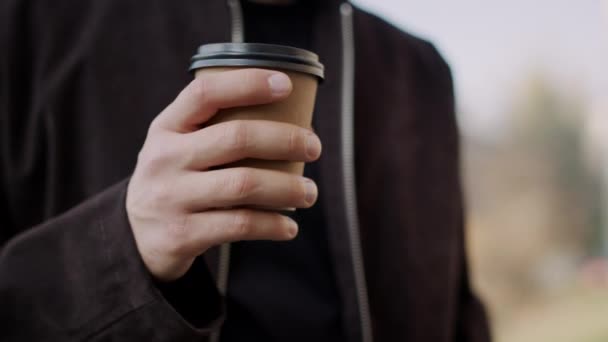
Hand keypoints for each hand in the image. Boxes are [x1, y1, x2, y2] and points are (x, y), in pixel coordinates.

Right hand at [126, 69, 321, 280]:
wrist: (136, 237)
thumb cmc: (176, 179)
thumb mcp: (177, 147)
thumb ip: (213, 130)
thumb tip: (289, 120)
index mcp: (166, 128)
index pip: (206, 93)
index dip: (247, 84)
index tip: (285, 85)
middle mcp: (164, 159)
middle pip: (236, 138)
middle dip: (285, 140)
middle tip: (314, 147)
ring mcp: (171, 198)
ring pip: (244, 185)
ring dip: (288, 188)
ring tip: (310, 192)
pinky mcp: (182, 235)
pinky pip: (240, 225)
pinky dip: (273, 225)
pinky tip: (289, 227)